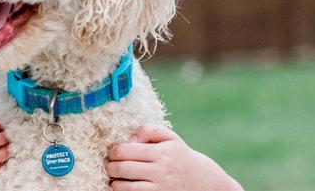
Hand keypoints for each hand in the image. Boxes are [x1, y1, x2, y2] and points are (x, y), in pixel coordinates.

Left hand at [106, 125, 241, 190]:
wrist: (204, 181)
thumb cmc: (179, 156)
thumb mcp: (170, 138)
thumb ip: (148, 130)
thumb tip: (129, 140)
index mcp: (161, 153)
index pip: (124, 150)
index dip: (113, 151)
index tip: (114, 153)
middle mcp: (161, 171)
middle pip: (121, 169)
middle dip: (110, 166)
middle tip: (111, 165)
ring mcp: (160, 188)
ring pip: (124, 187)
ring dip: (114, 182)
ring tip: (116, 178)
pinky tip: (124, 187)